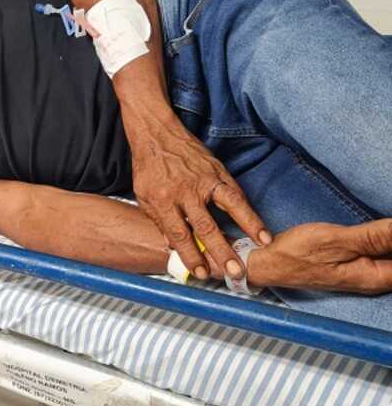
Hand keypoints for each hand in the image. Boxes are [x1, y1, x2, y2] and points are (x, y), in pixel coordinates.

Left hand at [131, 118, 269, 279]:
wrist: (155, 132)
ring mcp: (203, 178)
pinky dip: (247, 208)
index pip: (178, 233)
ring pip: (228, 205)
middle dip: (221, 251)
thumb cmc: (149, 166)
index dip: (191, 255)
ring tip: (262, 244)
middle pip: (205, 225)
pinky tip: (258, 222)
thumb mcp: (143, 195)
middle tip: (235, 270)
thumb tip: (173, 246)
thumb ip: (159, 221)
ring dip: (248, 225)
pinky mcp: (216, 169)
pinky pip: (234, 190)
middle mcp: (184, 190)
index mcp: (162, 199)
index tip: (202, 273)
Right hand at [248, 220, 391, 293]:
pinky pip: (383, 255)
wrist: (269, 263)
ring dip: (386, 239)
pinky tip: (380, 231)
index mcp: (376, 277)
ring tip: (381, 226)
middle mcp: (376, 280)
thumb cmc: (295, 254)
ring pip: (390, 256)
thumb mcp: (335, 240)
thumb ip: (375, 236)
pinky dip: (384, 242)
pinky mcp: (359, 266)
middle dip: (390, 239)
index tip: (385, 227)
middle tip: (381, 225)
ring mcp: (368, 274)